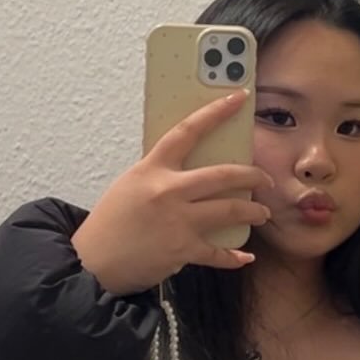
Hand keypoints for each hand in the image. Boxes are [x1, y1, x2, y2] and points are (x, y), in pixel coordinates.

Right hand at [71, 90, 273, 294]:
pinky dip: (235, 257)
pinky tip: (245, 257)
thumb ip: (159, 175)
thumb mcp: (130, 185)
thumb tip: (190, 172)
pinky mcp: (183, 250)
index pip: (188, 131)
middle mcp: (168, 191)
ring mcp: (178, 221)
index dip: (216, 112)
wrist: (93, 261)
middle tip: (265, 180)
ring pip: (230, 211)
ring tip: (262, 214)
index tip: (239, 98)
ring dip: (254, 213)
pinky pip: (219, 253)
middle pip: (223, 175)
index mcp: (152, 169)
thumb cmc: (109, 224)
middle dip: (253, 176)